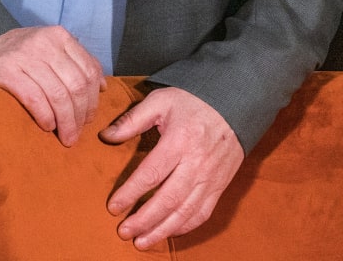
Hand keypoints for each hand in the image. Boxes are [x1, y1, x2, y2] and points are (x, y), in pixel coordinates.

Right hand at [0, 26, 104, 146]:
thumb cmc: (19, 59)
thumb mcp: (49, 52)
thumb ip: (76, 63)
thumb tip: (103, 87)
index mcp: (59, 36)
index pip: (89, 71)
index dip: (93, 100)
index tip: (88, 120)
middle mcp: (44, 41)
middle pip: (76, 85)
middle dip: (80, 115)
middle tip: (76, 135)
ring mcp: (24, 54)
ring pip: (58, 94)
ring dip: (66, 122)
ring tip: (66, 138)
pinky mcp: (5, 70)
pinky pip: (34, 98)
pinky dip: (45, 116)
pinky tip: (47, 127)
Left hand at [100, 87, 243, 249]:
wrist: (236, 103)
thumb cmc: (194, 101)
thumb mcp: (162, 100)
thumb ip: (133, 119)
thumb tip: (106, 137)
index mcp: (180, 140)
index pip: (151, 174)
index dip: (130, 193)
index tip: (113, 207)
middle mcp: (196, 163)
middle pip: (168, 200)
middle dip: (144, 220)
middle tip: (123, 231)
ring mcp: (210, 177)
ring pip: (185, 212)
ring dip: (162, 230)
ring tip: (141, 242)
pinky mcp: (220, 185)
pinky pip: (202, 212)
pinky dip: (184, 227)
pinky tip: (168, 232)